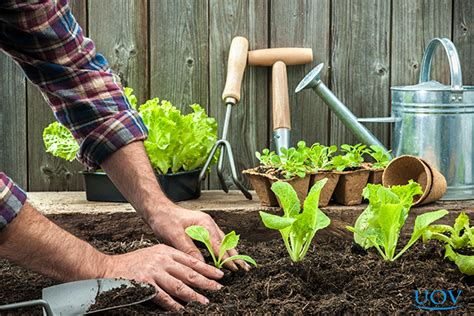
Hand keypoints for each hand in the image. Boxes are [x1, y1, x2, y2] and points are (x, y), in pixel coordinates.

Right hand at [103, 244, 223, 310]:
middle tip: (218, 289)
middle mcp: (162, 260)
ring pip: (179, 285)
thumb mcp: (154, 254)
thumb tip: (190, 274)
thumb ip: (171, 261)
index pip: (191, 260)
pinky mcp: (145, 284)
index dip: (207, 268)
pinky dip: (174, 304)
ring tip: (204, 302)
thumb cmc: (133, 263)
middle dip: (206, 282)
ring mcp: (153, 272)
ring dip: (193, 295)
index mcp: (166, 251)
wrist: (109, 268)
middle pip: (189, 272)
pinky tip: (181, 309)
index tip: (219, 275)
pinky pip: (163, 297)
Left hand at [148, 205, 248, 270]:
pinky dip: (223, 250)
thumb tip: (201, 264)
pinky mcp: (203, 230)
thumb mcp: (175, 236)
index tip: (234, 268)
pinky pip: (217, 241)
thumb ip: (189, 250)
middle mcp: (209, 224)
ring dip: (231, 253)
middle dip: (235, 256)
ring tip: (240, 265)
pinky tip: (226, 257)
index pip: (218, 244)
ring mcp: (207, 226)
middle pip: (225, 242)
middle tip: (245, 268)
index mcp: (204, 223)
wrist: (158, 210)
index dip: (226, 258)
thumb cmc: (165, 220)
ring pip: (223, 242)